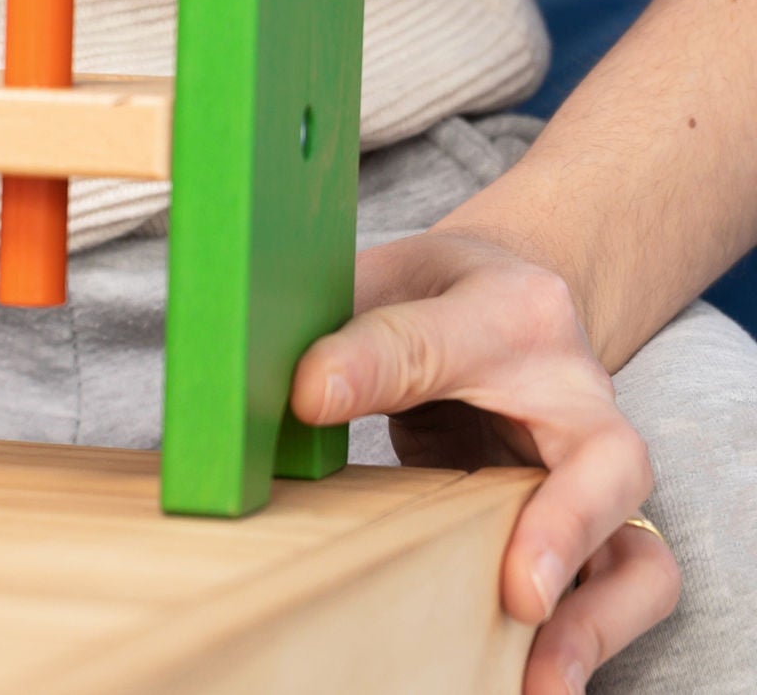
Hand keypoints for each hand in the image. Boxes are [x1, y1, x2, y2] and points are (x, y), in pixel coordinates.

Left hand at [290, 232, 678, 694]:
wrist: (506, 295)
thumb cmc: (437, 293)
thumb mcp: (383, 281)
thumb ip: (346, 328)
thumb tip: (301, 392)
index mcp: (512, 312)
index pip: (446, 336)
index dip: (375, 363)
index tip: (308, 394)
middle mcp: (578, 392)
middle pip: (607, 460)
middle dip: (565, 530)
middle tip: (517, 593)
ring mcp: (595, 467)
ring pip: (634, 550)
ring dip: (592, 619)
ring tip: (535, 678)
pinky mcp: (588, 522)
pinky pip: (616, 585)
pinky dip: (588, 636)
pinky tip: (527, 675)